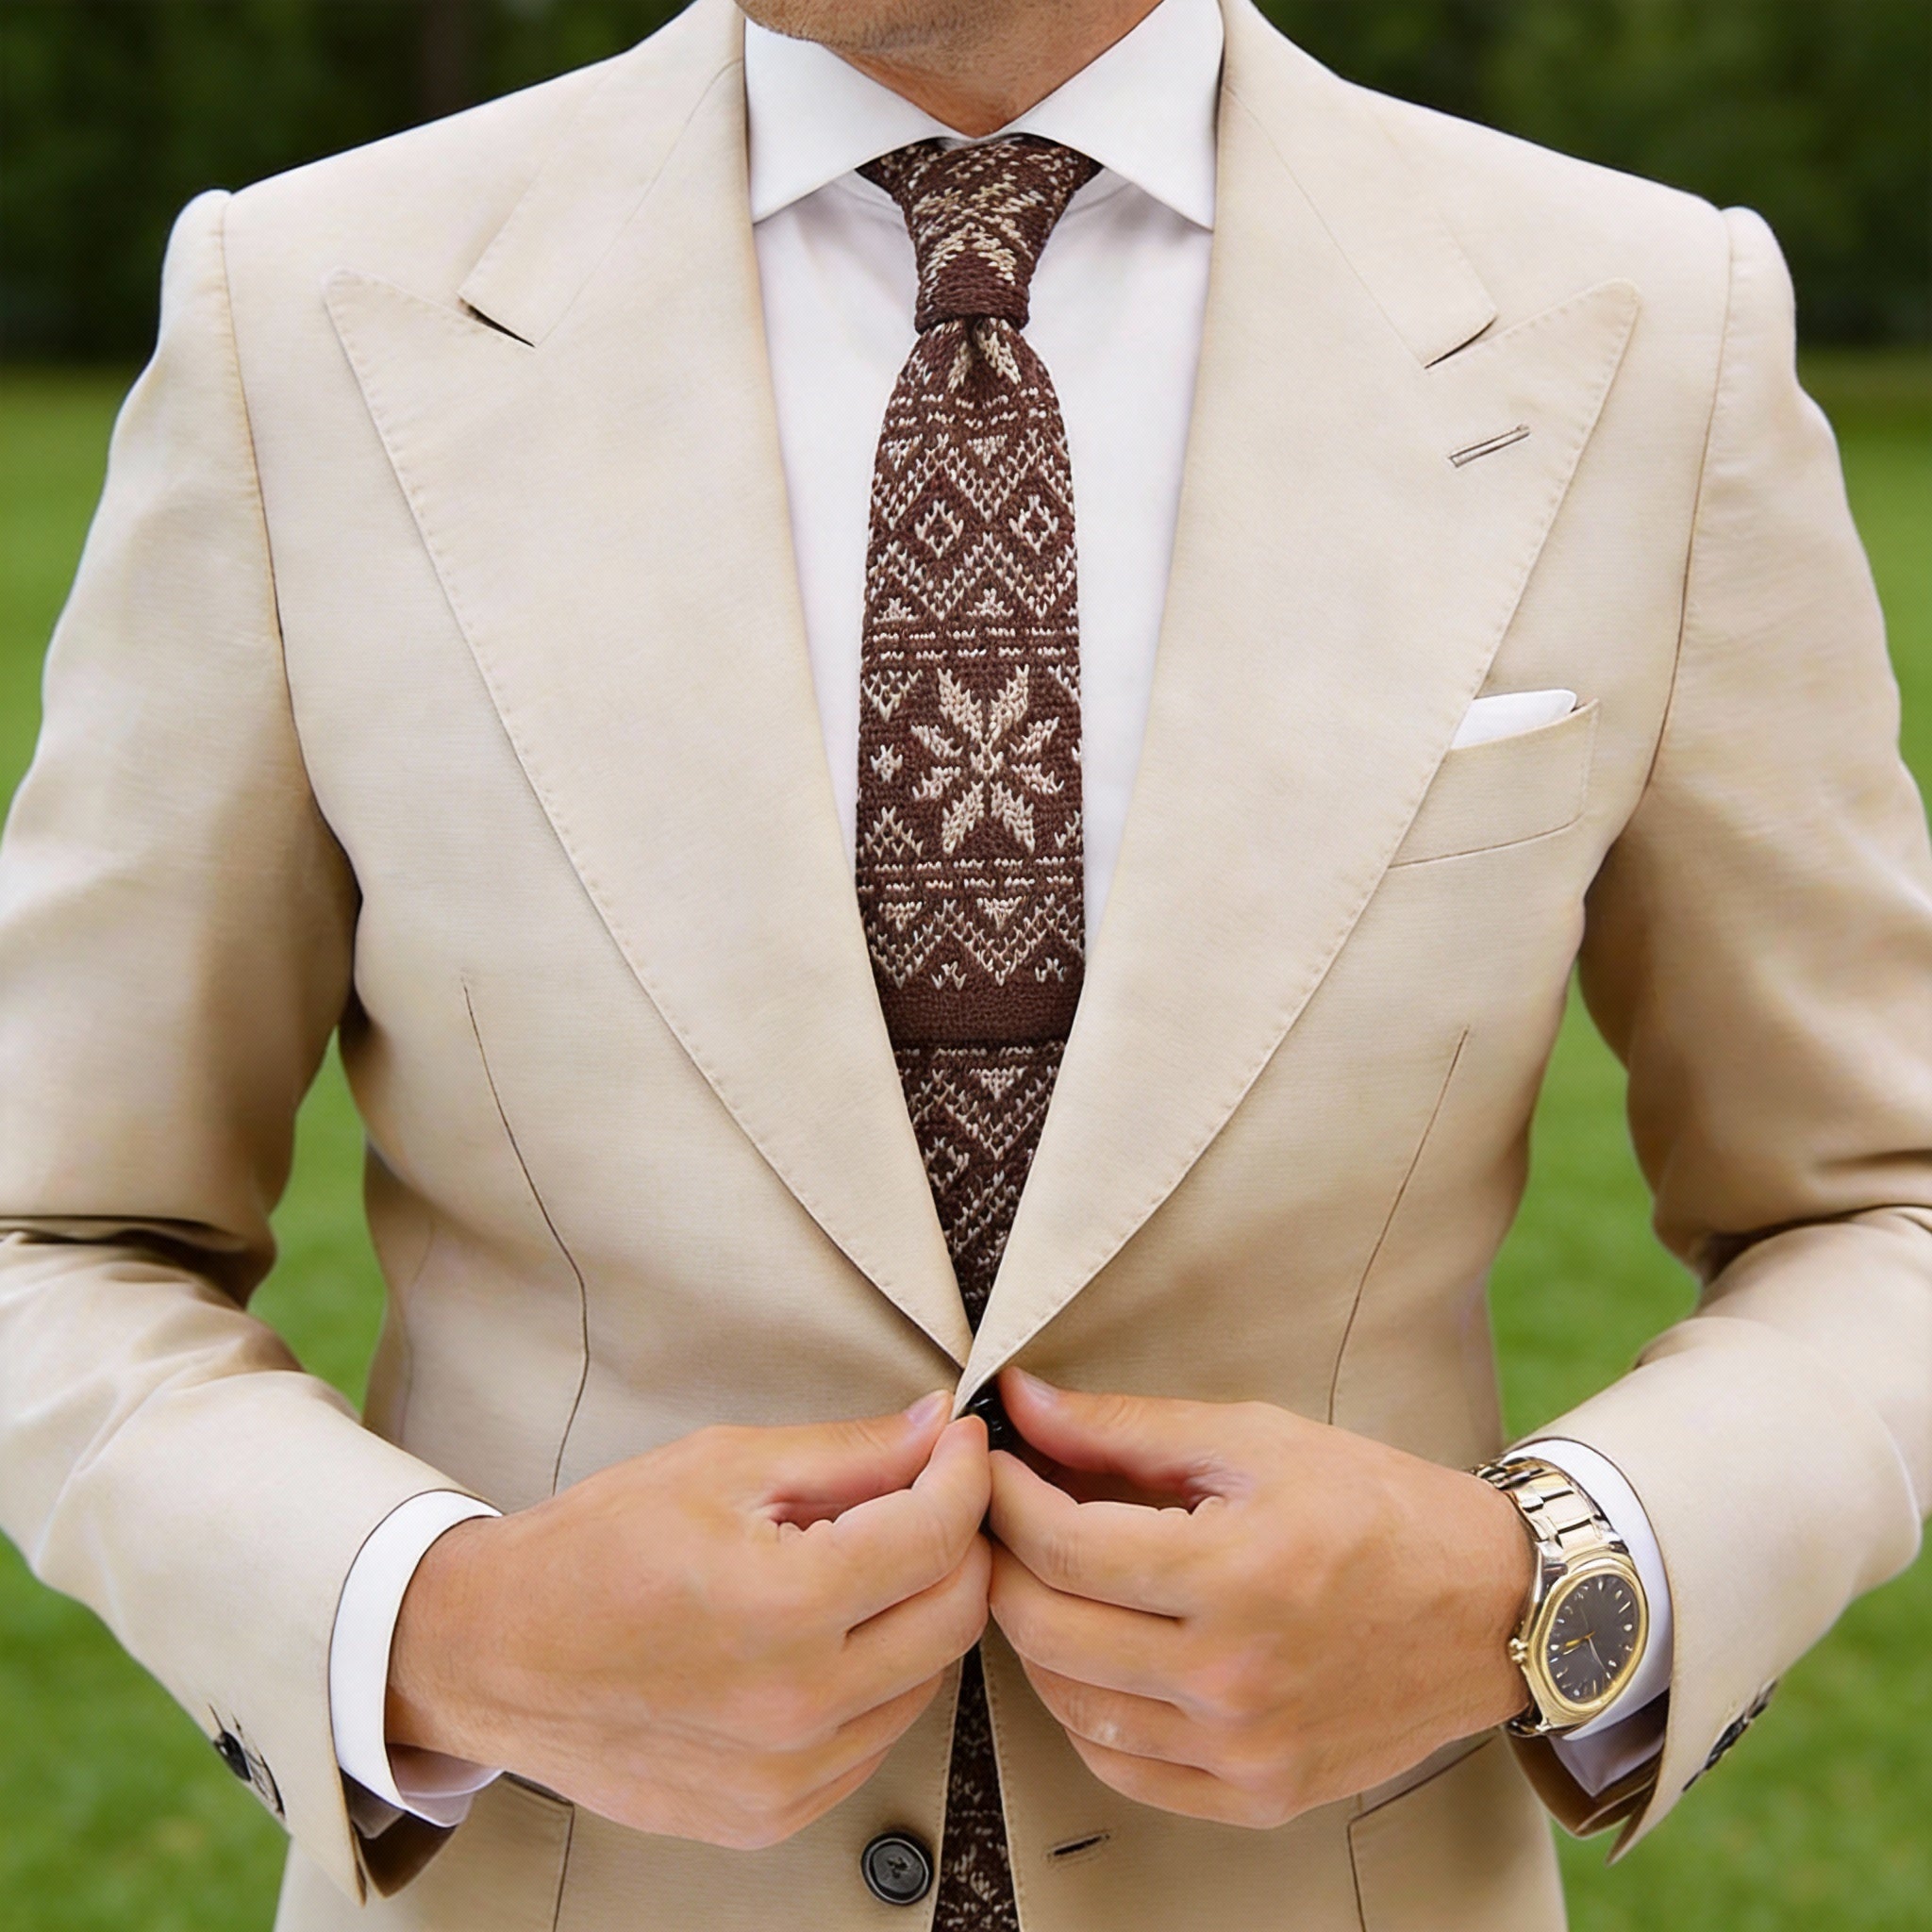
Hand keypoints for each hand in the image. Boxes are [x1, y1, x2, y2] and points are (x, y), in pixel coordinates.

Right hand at [387, 1395, 990, 1847]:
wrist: (493, 1654)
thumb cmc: (591, 1553)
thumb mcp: (722, 1465)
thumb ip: (848, 1452)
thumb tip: (935, 1430)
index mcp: (782, 1606)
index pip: (937, 1535)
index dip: (965, 1474)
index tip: (960, 1445)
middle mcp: (794, 1705)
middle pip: (955, 1615)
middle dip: (960, 1540)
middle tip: (928, 1495)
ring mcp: (785, 1775)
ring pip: (927, 1680)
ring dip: (918, 1612)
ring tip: (860, 1564)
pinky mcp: (770, 1814)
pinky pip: (874, 1739)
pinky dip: (876, 1680)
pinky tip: (827, 1635)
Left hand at [986, 1370, 1531, 1828]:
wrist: (1489, 1607)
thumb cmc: (1377, 1508)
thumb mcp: (1254, 1439)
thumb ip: (1125, 1427)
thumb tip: (1023, 1403)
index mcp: (1236, 1572)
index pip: (1061, 1545)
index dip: (1004, 1497)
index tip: (991, 1465)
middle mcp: (1234, 1676)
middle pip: (1046, 1628)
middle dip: (1002, 1561)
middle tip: (1003, 1517)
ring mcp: (1244, 1749)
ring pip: (1068, 1705)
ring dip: (1035, 1636)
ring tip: (1048, 1578)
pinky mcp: (1257, 1796)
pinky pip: (1120, 1769)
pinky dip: (1084, 1711)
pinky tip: (1096, 1656)